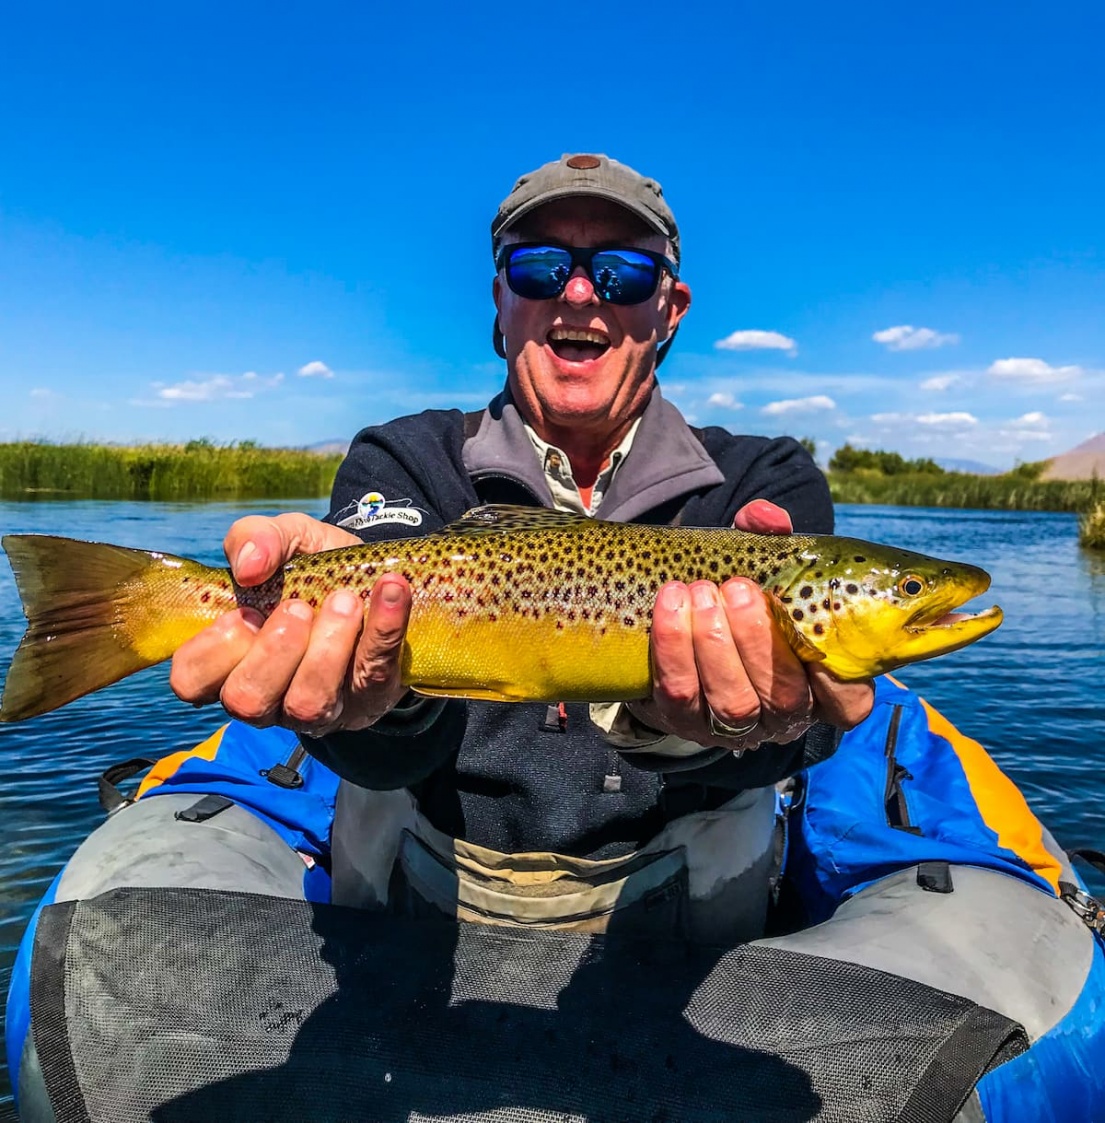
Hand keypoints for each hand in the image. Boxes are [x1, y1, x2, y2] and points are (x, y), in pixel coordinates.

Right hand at [169, 513, 412, 733]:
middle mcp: (270, 696)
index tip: (245, 612)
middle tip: (299, 607)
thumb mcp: (284, 539)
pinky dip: (384, 629)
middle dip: (273, 650)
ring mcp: (320, 707)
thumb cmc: (314, 569)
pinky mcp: (371, 698)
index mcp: (233, 660)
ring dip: (327, 648)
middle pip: (247, 700)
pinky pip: (375, 674)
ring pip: (308, 705)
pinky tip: (390, 591)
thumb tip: (248, 566)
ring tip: (346, 602)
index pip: (191, 680)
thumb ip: (256, 537)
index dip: (212, 651)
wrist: (379, 576)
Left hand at [626, 499, 873, 748]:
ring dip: (714, 644)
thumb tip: (766, 517)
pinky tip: (669, 605)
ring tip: (700, 593)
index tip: (815, 630)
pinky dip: (673, 648)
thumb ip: (770, 540)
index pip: (849, 704)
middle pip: (783, 699)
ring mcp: (731, 725)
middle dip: (758, 641)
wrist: (678, 626)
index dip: (841, 681)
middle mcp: (781, 715)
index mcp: (817, 685)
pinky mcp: (683, 722)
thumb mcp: (761, 568)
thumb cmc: (738, 598)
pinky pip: (679, 694)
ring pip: (732, 702)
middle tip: (738, 588)